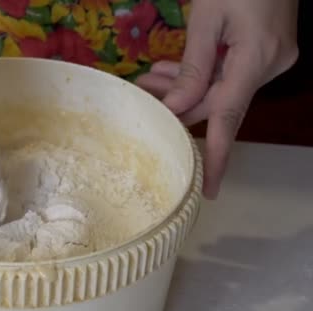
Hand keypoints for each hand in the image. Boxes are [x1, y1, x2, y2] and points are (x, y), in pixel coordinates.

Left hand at [136, 0, 298, 198]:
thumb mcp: (208, 17)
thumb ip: (192, 66)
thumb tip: (176, 109)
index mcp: (255, 58)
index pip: (230, 118)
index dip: (217, 157)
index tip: (208, 189)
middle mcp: (268, 65)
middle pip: (218, 102)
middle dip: (178, 104)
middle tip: (144, 95)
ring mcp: (270, 58)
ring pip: (220, 87)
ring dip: (185, 86)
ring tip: (151, 78)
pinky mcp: (266, 50)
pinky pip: (229, 72)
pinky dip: (202, 72)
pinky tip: (172, 69)